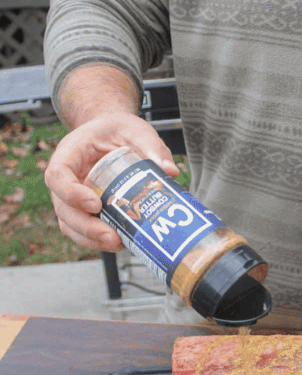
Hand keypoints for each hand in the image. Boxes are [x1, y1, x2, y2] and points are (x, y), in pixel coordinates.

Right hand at [44, 111, 180, 252]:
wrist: (112, 134)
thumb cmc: (118, 130)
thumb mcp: (136, 130)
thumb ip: (151, 147)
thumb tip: (170, 171)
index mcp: (69, 153)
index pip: (58, 175)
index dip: (71, 193)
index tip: (95, 203)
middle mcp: (65, 178)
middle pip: (62, 207)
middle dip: (85, 226)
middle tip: (111, 236)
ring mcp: (71, 196)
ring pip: (70, 223)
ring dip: (90, 239)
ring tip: (118, 243)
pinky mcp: (84, 208)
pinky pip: (82, 229)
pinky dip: (97, 240)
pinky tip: (120, 242)